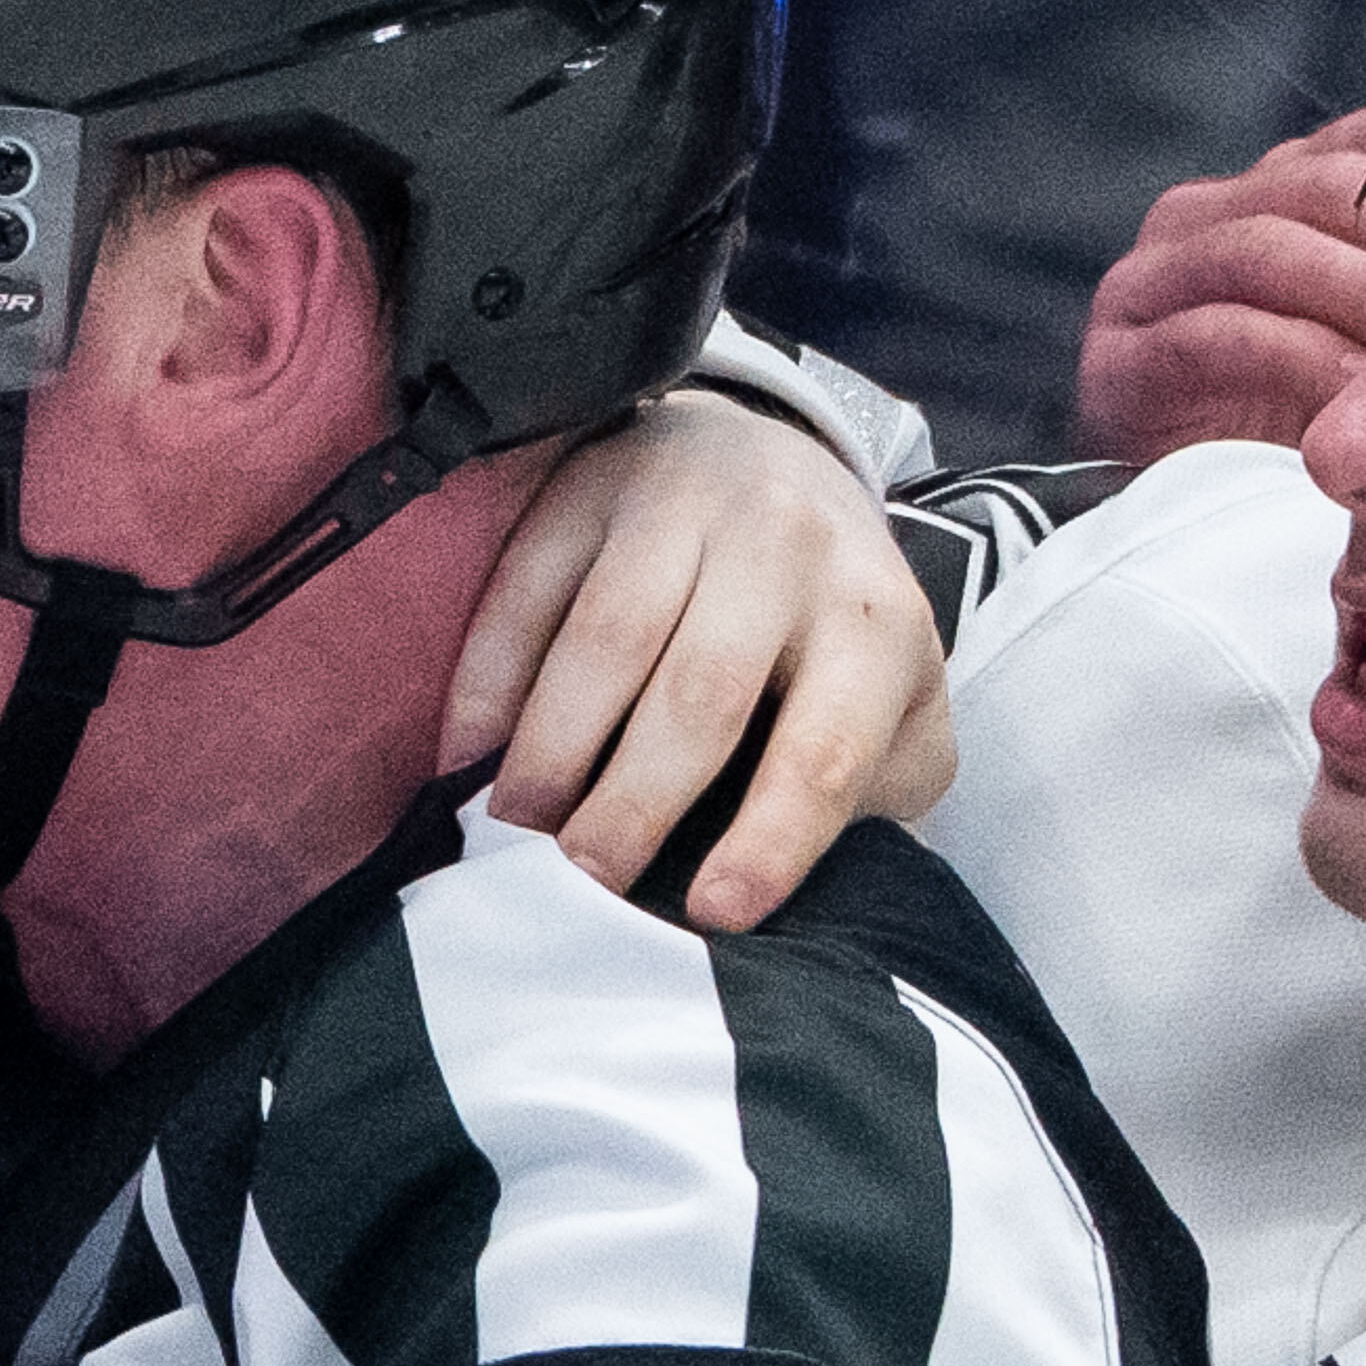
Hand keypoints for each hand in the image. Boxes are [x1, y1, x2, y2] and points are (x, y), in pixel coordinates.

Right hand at [445, 385, 955, 934]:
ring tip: (516, 828)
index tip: (713, 912)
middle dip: (635, 803)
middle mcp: (790, 549)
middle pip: (703, 692)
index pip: (828, 748)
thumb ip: (865, 795)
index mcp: (876, 625)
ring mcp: (687, 504)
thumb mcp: (894, 702)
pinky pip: (528, 590)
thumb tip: (782, 893)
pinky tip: (471, 754)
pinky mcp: (594, 485)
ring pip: (609, 637)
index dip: (772, 838)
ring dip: (551, 748)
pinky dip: (489, 684)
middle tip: (582, 883)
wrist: (777, 453)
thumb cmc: (828, 621)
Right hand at [1072, 110, 1365, 463]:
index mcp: (1263, 185)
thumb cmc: (1314, 415)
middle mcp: (1197, 216)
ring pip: (1265, 251)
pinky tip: (1360, 392)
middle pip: (1314, 188)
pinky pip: (1218, 335)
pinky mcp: (1119, 357)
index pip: (1356, 143)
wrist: (1200, 516)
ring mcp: (1147, 281)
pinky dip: (1297, 360)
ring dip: (1356, 294)